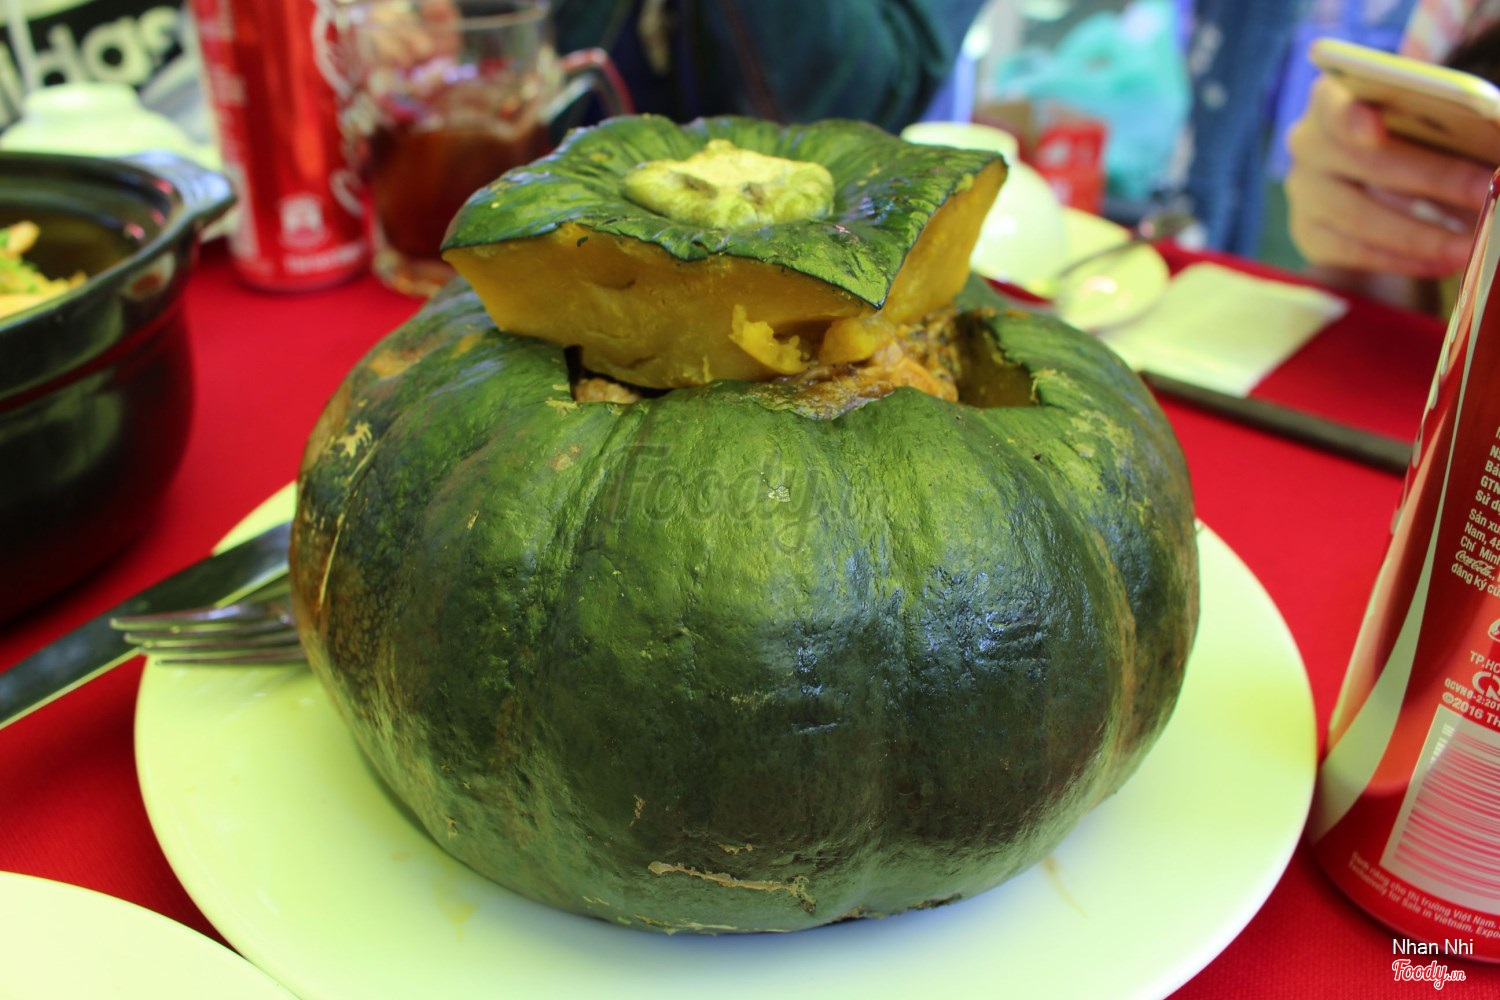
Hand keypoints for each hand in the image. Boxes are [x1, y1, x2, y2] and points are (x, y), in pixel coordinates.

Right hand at [1285, 73, 1492, 277]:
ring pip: (1361, 218)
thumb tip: (1453, 94)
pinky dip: (1404, 260)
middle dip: (1435, 179)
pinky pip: (1356, 253)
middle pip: (1367, 164)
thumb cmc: (1403, 136)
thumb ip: (1433, 98)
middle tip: (1486, 191)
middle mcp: (1308, 145)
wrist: (1366, 184)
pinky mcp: (1310, 234)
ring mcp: (1305, 193)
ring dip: (1423, 234)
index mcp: (1331, 99)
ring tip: (1471, 243)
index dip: (1351, 117)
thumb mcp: (1417, 111)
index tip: (1374, 130)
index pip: (1334, 104)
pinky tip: (1442, 262)